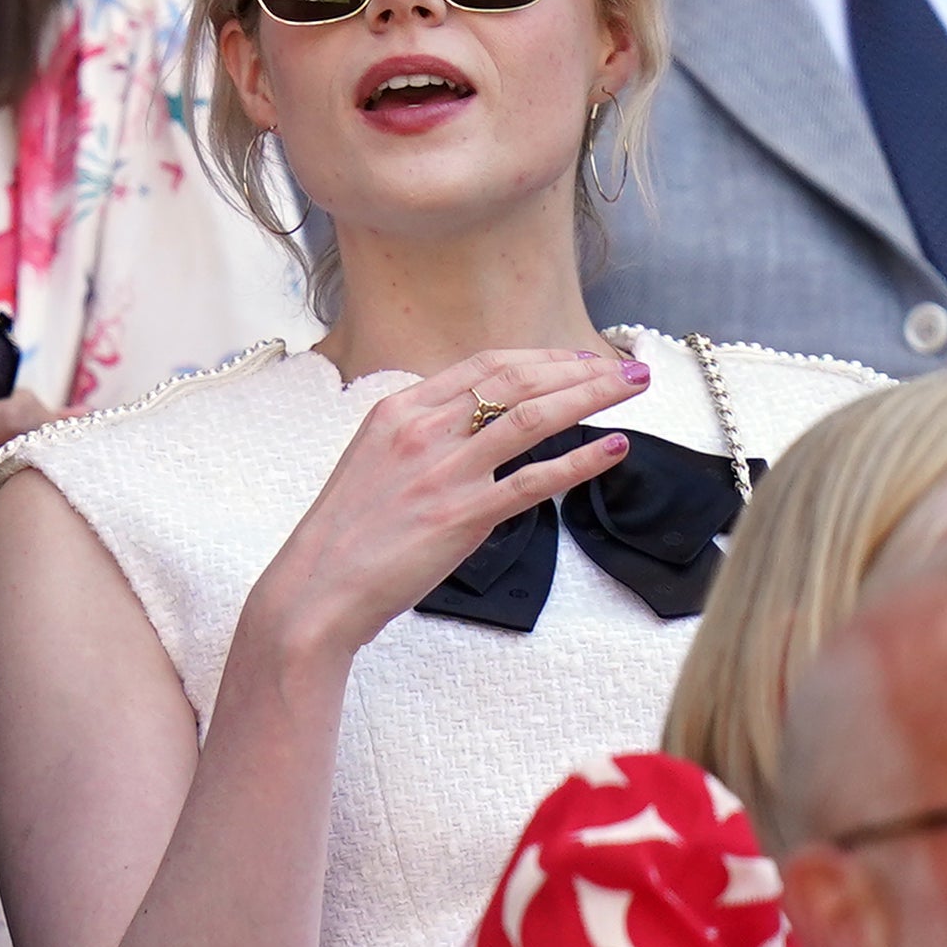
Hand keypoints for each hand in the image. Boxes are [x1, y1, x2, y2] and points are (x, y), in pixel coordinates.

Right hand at [251, 351, 650, 655]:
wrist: (316, 589)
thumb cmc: (345, 536)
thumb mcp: (374, 461)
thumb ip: (423, 437)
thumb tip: (473, 428)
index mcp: (399, 410)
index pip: (484, 365)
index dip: (540, 357)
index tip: (577, 359)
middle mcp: (423, 430)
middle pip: (516, 380)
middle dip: (577, 367)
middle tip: (622, 366)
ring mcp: (443, 472)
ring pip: (531, 416)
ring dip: (590, 396)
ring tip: (629, 388)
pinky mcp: (461, 516)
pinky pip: (533, 481)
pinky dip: (579, 462)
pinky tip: (611, 450)